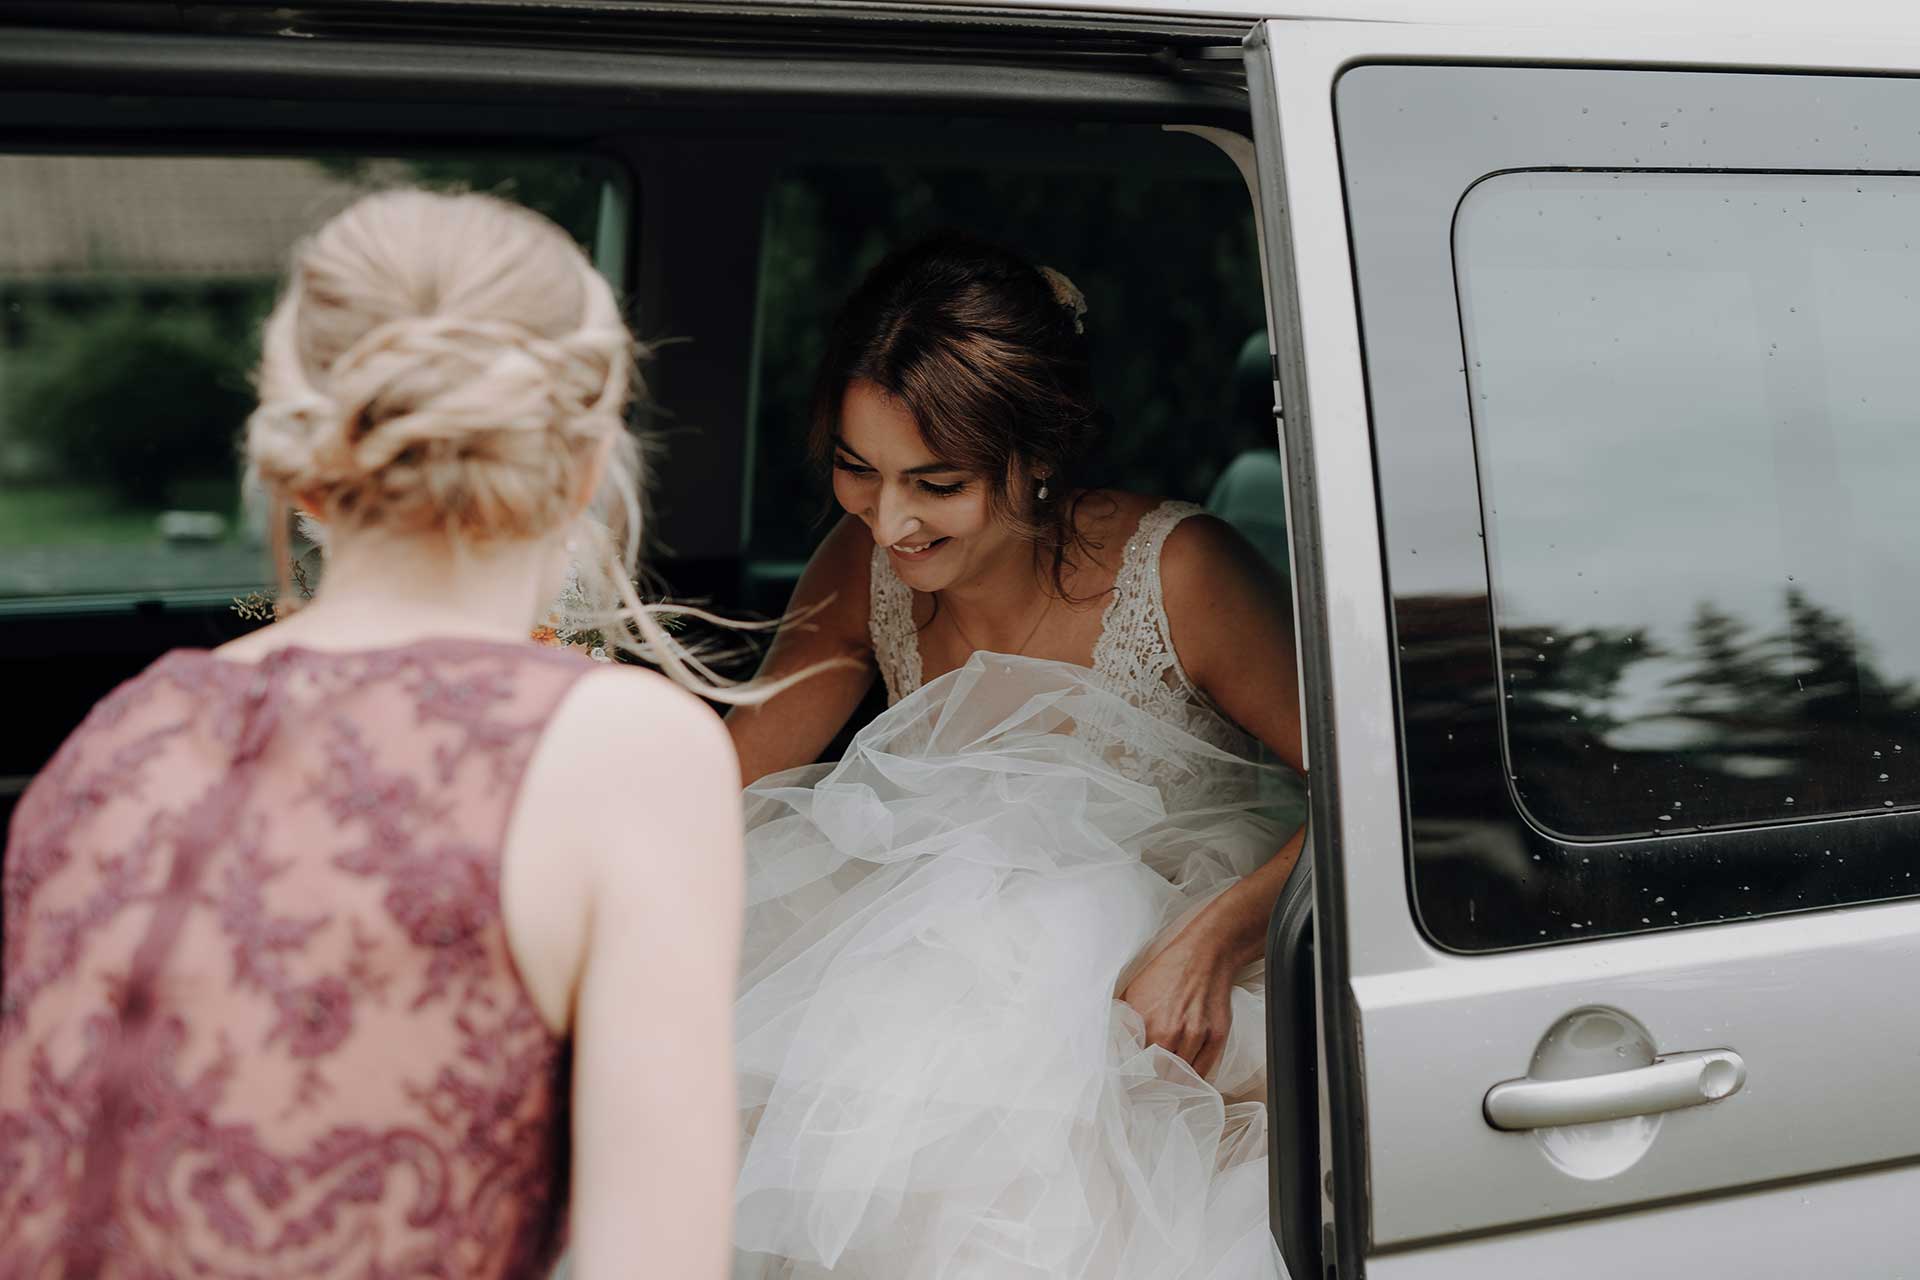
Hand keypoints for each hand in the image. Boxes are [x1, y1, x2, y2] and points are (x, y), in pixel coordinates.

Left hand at [1119, 922, 1236, 1079]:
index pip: (1133, 1064)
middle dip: (1150, 1081)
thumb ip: (1122, 1020)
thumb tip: (1110, 1042)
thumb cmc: (1167, 972)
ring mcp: (1196, 1036)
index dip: (1130, 1075)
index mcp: (1146, 1022)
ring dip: (1171, 1081)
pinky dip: (1192, 1078)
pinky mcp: (1216, 1038)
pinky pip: (1202, 1072)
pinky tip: (1184, 1077)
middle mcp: (1170, 1032)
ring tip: (1164, 1082)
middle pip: (1156, 1075)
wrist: (1205, 955)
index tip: (1128, 1081)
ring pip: (1180, 1076)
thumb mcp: (1134, 991)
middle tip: (1145, 1086)